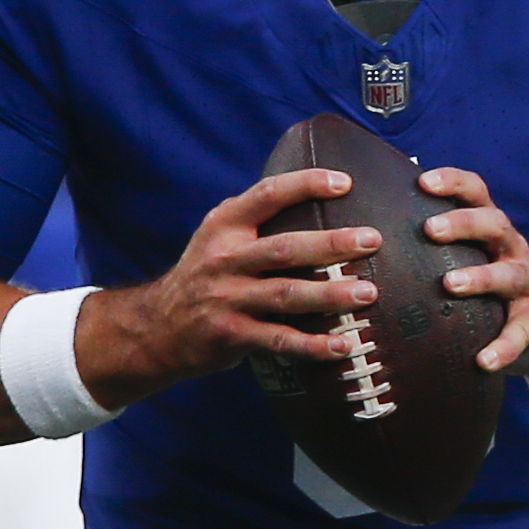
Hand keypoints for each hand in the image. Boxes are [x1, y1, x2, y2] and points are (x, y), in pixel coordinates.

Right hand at [79, 169, 381, 401]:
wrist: (157, 328)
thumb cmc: (206, 277)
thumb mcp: (218, 239)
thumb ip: (257, 222)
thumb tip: (321, 204)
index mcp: (224, 226)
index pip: (266, 195)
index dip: (305, 185)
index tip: (345, 183)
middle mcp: (224, 259)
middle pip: (285, 248)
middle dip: (331, 244)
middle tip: (371, 241)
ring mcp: (226, 298)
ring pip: (286, 294)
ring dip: (330, 295)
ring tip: (368, 293)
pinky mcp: (230, 334)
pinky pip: (278, 340)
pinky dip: (313, 345)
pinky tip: (343, 346)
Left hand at [417, 166, 528, 382]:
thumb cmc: (487, 287)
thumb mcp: (470, 257)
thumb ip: (433, 245)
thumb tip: (366, 231)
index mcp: (491, 229)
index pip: (476, 193)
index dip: (453, 182)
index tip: (422, 182)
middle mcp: (512, 249)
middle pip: (494, 224)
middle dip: (463, 223)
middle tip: (431, 230)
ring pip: (508, 274)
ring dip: (480, 277)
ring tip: (450, 285)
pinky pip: (521, 333)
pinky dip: (503, 346)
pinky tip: (484, 361)